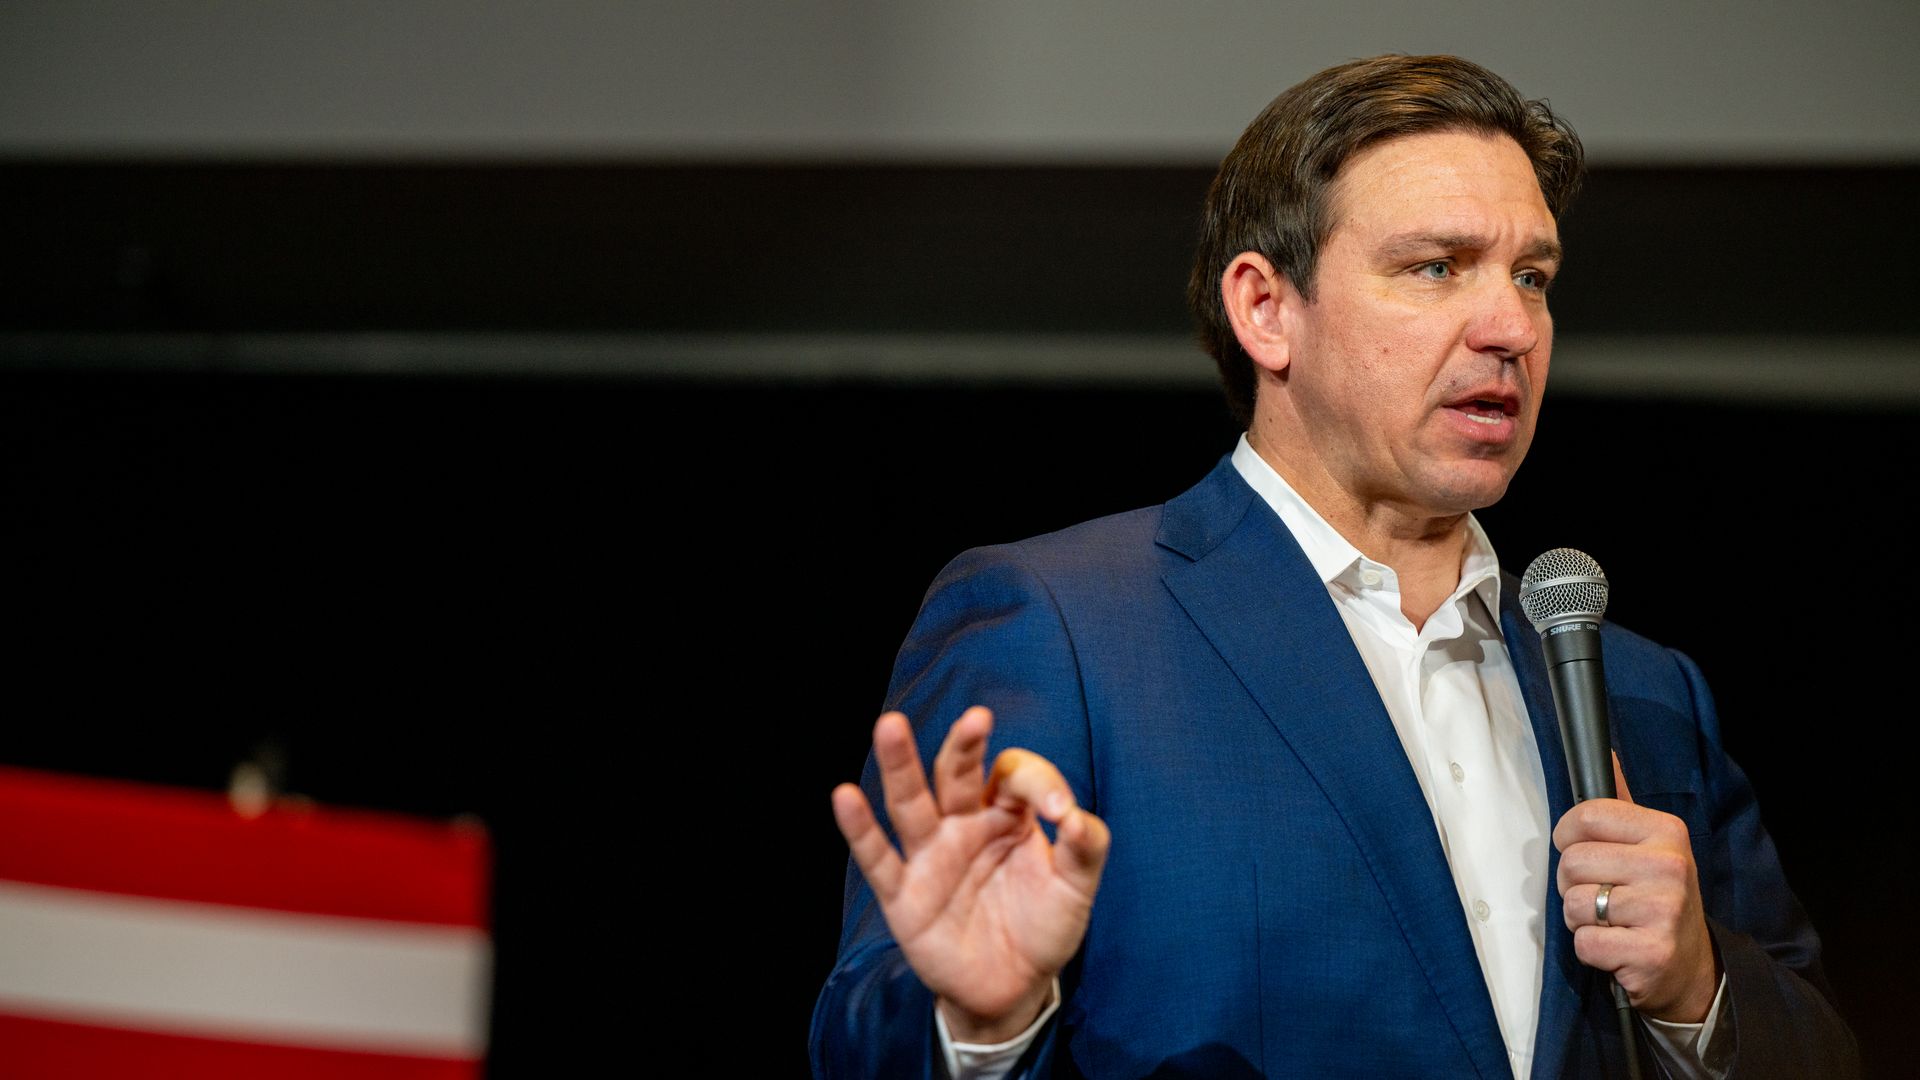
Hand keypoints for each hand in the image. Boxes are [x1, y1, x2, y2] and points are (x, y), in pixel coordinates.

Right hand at [831, 707, 1110, 1042]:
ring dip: (900, 765)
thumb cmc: (1044, 928)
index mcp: (1007, 814)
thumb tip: (1075, 815)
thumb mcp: (1076, 889)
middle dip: (962, 746)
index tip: (1061, 815)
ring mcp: (930, 856)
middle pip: (955, 773)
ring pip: (910, 802)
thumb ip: (1085, 848)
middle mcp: (963, 824)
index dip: (1040, 785)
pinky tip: (845, 796)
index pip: (1014, 776)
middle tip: (976, 717)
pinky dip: (860, 829)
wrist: (1013, 988)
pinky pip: (878, 857)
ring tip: (890, 726)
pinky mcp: (903, 893)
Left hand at [1553, 755, 1718, 1022]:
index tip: (1583, 852)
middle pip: (1572, 861)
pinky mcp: (1651, 952)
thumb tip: (1604, 752)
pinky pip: (1585, 942)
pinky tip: (1618, 947)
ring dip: (1581, 919)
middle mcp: (1669, 866)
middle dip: (1573, 884)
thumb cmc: (1657, 898)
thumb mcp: (1650, 846)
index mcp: (1666, 831)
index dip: (1568, 837)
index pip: (1585, 815)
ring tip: (1612, 921)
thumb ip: (1620, 804)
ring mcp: (1663, 910)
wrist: (1692, 966)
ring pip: (1574, 904)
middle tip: (1603, 896)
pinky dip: (1591, 949)